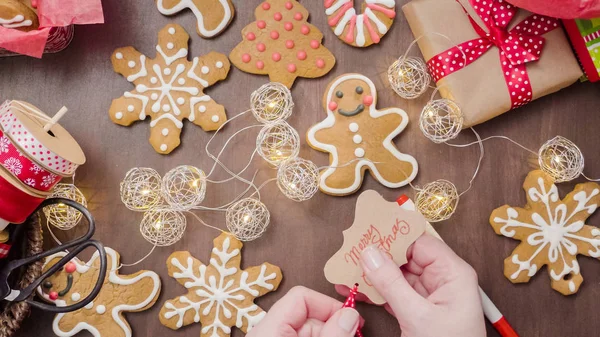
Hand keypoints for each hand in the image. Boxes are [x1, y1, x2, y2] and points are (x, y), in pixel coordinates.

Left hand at [248, 286, 362, 336]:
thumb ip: (331, 335)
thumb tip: (350, 315)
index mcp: (269, 328)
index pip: (301, 297)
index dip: (329, 304)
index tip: (351, 318)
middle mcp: (269, 332)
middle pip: (308, 314)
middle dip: (333, 323)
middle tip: (354, 334)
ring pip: (309, 330)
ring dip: (329, 334)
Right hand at [337, 235, 485, 336]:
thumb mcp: (418, 316)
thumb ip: (392, 283)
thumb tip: (371, 254)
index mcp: (453, 274)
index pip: (420, 243)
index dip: (394, 236)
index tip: (368, 231)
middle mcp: (443, 281)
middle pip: (406, 257)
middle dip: (378, 254)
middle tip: (351, 249)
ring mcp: (430, 298)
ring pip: (397, 276)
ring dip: (373, 274)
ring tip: (347, 268)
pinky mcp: (418, 313)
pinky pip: (395, 294)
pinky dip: (376, 291)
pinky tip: (357, 287)